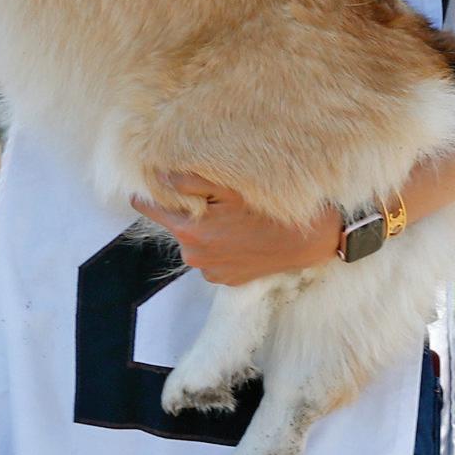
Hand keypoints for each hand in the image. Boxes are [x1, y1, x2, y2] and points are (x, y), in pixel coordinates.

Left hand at [132, 175, 342, 286]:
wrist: (306, 240)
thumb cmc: (267, 208)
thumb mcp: (228, 186)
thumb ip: (188, 180)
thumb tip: (157, 173)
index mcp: (189, 232)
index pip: (150, 208)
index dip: (148, 191)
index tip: (147, 179)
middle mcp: (195, 256)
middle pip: (174, 223)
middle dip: (183, 208)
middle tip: (207, 194)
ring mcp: (211, 272)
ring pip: (193, 239)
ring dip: (202, 226)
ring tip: (227, 212)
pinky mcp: (226, 280)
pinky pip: (210, 256)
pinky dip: (217, 242)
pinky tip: (236, 231)